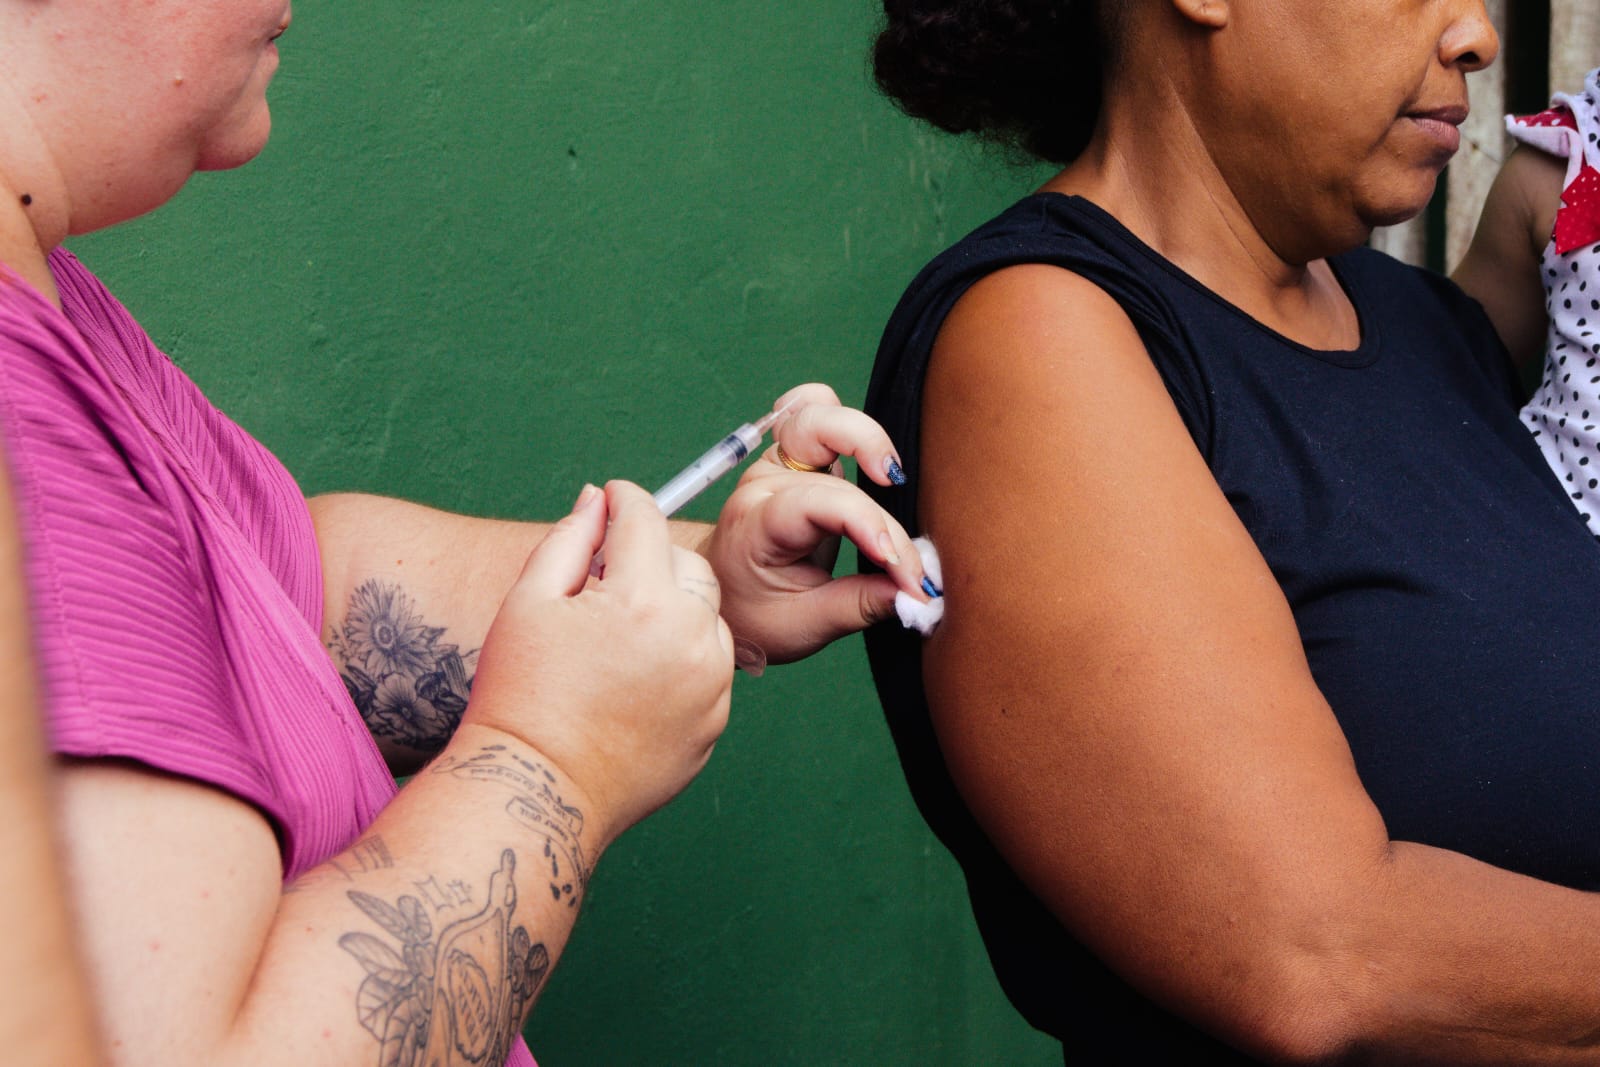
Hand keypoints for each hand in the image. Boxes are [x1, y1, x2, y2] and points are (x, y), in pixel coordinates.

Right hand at [464, 481, 733, 847]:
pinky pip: (709, 668)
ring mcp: (711, 685)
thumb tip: (600, 498)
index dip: (625, 500)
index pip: (646, 520)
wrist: (536, 789)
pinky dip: (683, 660)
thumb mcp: (528, 602)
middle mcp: (691, 638)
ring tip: (619, 639)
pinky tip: (635, 680)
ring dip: (673, 612)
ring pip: (706, 617)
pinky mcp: (715, 721)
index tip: (613, 498)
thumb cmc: (520, 693)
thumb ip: (570, 539)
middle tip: (607, 581)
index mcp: (642, 600)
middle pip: (689, 565)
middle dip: (652, 560)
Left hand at [705, 383, 932, 664]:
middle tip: (908, 556)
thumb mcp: (804, 625)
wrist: (721, 595)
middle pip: (833, 473)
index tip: (909, 575)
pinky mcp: (793, 456)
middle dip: (881, 515)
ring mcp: (777, 462)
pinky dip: (841, 418)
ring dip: (862, 439)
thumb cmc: (756, 611)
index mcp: (757, 524)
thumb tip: (916, 595)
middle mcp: (765, 483)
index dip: (872, 529)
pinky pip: (812, 408)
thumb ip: (860, 606)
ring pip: (818, 417)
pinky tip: (867, 450)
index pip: (821, 505)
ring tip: (892, 477)